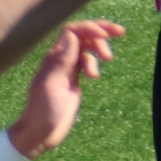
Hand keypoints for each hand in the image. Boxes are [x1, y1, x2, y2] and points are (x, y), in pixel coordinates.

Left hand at [7, 20, 119, 157]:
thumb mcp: (52, 85)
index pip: (73, 31)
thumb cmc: (43, 111)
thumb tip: (72, 35)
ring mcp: (67, 69)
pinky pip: (86, 62)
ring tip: (109, 59)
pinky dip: (95, 63)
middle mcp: (60, 60)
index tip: (106, 35)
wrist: (40, 133)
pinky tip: (95, 77)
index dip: (90, 28)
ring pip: (86, 47)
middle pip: (82, 35)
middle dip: (101, 31)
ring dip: (100, 48)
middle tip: (120, 33)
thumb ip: (62, 61)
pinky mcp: (73, 80)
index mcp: (54, 58)